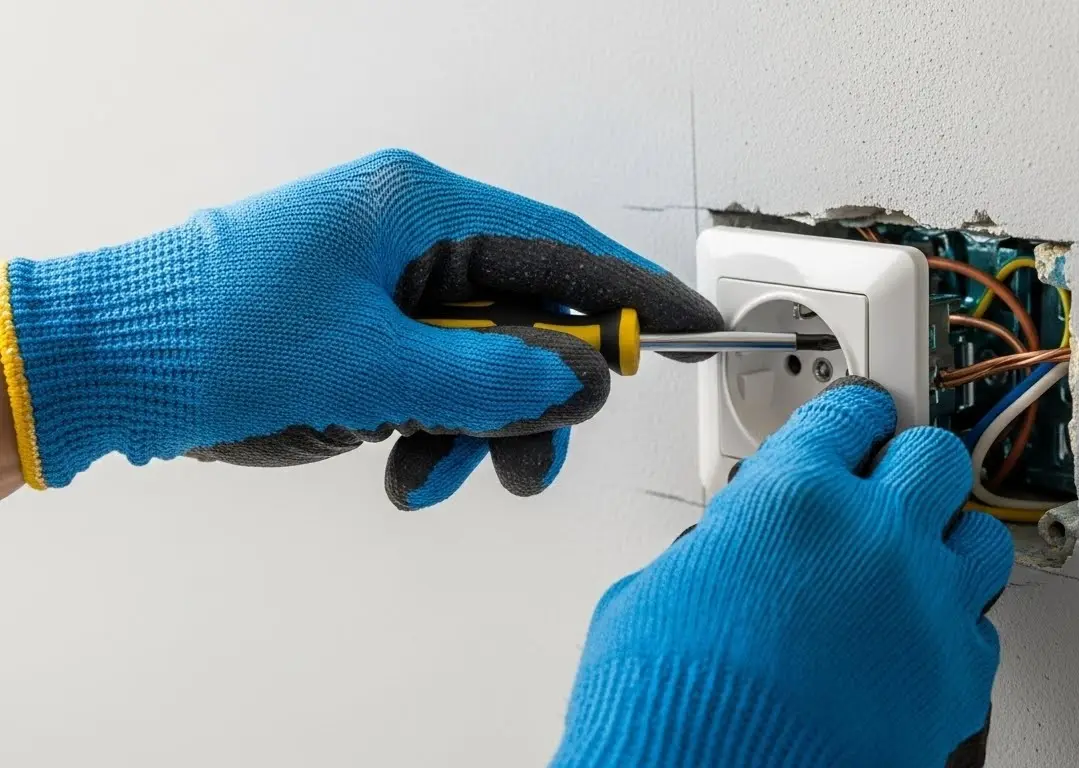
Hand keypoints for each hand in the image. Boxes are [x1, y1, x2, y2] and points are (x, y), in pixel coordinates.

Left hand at [0, 149, 720, 506]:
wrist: (107, 368)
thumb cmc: (212, 332)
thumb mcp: (372, 361)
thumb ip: (492, 372)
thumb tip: (582, 375)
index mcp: (419, 210)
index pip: (561, 247)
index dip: (634, 293)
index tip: (694, 326)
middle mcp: (412, 243)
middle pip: (528, 318)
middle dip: (537, 395)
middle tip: (535, 452)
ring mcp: (388, 294)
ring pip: (486, 367)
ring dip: (479, 429)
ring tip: (432, 473)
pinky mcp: (365, 340)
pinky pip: (438, 390)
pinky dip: (435, 436)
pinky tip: (402, 467)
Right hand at [553, 378, 1012, 767]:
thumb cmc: (669, 704)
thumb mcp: (653, 596)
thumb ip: (710, 554)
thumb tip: (721, 560)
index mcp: (794, 499)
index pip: (849, 414)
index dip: (853, 416)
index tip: (859, 421)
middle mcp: (873, 538)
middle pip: (932, 457)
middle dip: (907, 467)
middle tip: (888, 485)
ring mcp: (925, 606)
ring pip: (979, 535)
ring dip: (944, 541)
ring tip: (914, 561)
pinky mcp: (955, 678)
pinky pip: (979, 631)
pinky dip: (949, 630)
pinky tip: (915, 641)